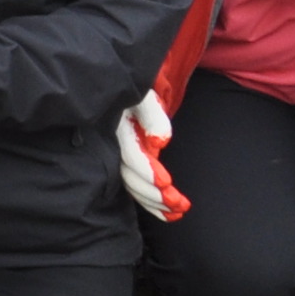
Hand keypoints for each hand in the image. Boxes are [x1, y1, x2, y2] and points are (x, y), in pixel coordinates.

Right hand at [112, 87, 187, 219]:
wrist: (124, 82)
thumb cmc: (137, 86)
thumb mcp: (145, 94)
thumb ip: (153, 115)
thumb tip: (160, 143)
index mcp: (118, 127)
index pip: (130, 154)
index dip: (147, 171)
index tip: (167, 183)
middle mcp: (115, 145)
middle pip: (130, 177)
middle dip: (154, 194)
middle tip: (179, 205)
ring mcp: (119, 155)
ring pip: (132, 186)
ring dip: (155, 203)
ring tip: (178, 212)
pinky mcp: (126, 162)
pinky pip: (135, 186)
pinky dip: (151, 201)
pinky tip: (169, 212)